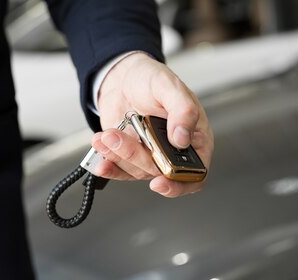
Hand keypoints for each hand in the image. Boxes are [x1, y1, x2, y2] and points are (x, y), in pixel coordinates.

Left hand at [90, 52, 213, 197]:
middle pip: (161, 173)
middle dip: (136, 157)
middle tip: (117, 137)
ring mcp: (152, 156)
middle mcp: (174, 152)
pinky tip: (101, 157)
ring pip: (137, 171)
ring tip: (105, 135)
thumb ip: (183, 110)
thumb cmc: (152, 79)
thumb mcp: (170, 86)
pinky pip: (121, 171)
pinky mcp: (131, 157)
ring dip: (118, 156)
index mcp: (195, 138)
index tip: (160, 182)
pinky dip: (109, 167)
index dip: (180, 184)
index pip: (196, 173)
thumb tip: (183, 138)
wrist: (124, 77)